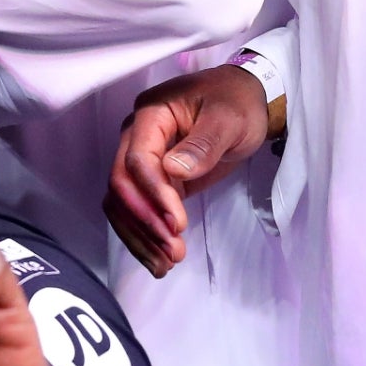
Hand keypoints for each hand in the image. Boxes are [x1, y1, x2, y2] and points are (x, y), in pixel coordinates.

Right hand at [105, 66, 271, 278]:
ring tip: (166, 265)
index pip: (137, 159)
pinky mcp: (151, 179)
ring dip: (140, 236)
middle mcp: (135, 136)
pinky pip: (135, 208)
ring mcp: (140, 158)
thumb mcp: (228, 119)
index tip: (179, 224)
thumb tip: (173, 170)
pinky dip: (143, 235)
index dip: (154, 194)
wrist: (243, 100)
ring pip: (121, 202)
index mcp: (150, 115)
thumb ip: (202, 144)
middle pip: (121, 184)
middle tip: (174, 252)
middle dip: (145, 222)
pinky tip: (158, 259)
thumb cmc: (236, 103)